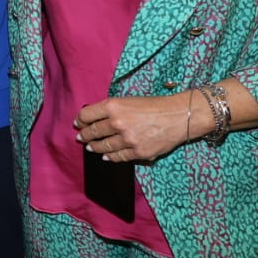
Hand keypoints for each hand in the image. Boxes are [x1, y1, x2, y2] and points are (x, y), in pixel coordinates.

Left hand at [76, 94, 197, 162]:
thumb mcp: (128, 100)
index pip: (87, 115)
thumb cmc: (154, 105)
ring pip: (103, 146)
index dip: (80, 120)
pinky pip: (118, 157)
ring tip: (91, 147)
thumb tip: (93, 119)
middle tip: (81, 137)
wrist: (178, 116)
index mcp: (113, 106)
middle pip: (93, 132)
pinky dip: (110, 157)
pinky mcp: (138, 152)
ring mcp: (127, 139)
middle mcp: (118, 123)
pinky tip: (106, 156)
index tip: (78, 124)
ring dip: (95, 147)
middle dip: (85, 135)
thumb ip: (111, 109)